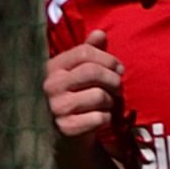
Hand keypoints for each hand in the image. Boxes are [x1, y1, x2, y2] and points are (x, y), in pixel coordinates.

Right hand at [44, 30, 124, 144]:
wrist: (64, 135)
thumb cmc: (75, 96)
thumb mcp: (78, 71)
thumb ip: (89, 51)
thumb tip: (100, 33)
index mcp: (53, 67)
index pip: (84, 52)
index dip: (108, 58)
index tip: (118, 69)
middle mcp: (51, 86)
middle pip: (93, 72)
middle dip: (113, 79)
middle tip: (118, 87)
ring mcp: (57, 108)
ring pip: (99, 95)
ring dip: (110, 101)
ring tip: (107, 104)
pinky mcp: (66, 128)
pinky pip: (99, 117)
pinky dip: (106, 118)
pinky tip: (101, 118)